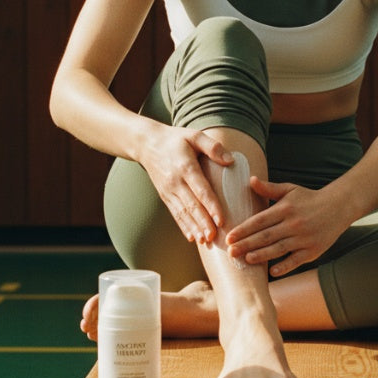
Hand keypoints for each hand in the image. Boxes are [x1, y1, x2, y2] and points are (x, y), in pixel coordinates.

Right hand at [140, 123, 232, 244]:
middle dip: (203, 222)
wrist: (146, 143)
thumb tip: (230, 161)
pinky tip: (192, 237)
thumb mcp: (194, 135)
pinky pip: (175, 213)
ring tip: (205, 241)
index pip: (201, 190)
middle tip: (215, 237)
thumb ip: (213, 147)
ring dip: (194, 228)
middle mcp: (175, 182)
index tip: (221, 219)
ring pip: (183, 213)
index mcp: (185, 167)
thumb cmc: (175, 139)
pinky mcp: (165, 196)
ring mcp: (168, 191)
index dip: (211, 206)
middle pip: (191, 206)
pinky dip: (184, 226)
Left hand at [225, 178, 346, 277]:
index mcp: (285, 208)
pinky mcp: (314, 250)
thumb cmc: (309, 198)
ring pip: (279, 249)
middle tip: (231, 252)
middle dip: (247, 244)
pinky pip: (296, 260)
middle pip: (266, 236)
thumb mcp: (290, 189)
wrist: (339, 206)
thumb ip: (269, 188)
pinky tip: (271, 272)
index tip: (229, 237)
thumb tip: (251, 179)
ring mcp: (304, 238)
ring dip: (261, 255)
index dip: (244, 229)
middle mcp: (294, 223)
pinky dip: (284, 266)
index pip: (260, 220)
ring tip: (246, 260)